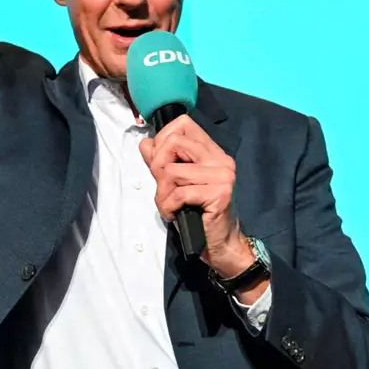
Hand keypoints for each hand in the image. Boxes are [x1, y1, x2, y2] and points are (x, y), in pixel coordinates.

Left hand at [140, 115, 253, 276]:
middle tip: (162, 188)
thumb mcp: (175, 183)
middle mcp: (220, 159)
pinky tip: (173, 215)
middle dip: (157, 166)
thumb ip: (162, 161)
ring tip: (168, 206)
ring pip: (172, 171)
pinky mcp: (219, 194)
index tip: (160, 163)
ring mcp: (222, 175)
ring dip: (162, 193)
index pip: (183, 124)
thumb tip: (145, 143)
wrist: (219, 244)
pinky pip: (179, 193)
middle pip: (173, 143)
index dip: (163, 139)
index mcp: (212, 152)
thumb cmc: (197, 214)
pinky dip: (168, 206)